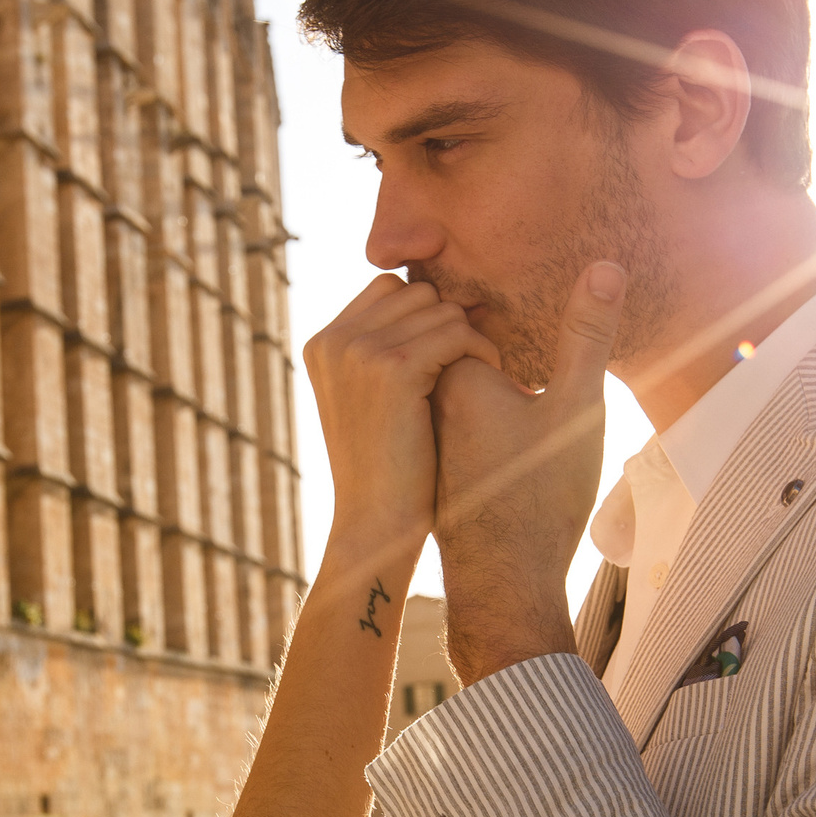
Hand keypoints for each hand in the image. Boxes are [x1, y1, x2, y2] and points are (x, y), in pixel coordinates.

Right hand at [302, 272, 500, 577]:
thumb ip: (385, 353)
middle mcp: (334, 340)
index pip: (389, 288)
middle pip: (416, 290)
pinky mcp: (393, 368)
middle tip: (475, 363)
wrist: (376, 527)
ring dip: (471, 339)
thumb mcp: (371, 404)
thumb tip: (440, 304)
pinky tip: (492, 381)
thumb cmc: (388, 472)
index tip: (453, 352)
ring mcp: (358, 352)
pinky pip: (457, 332)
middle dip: (451, 323)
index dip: (427, 315)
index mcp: (323, 344)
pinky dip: (482, 353)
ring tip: (483, 377)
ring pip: (441, 308)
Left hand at [433, 261, 622, 681]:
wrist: (504, 587)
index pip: (460, 306)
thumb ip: (588, 334)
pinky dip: (487, 410)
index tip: (524, 303)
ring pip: (459, 379)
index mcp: (451, 373)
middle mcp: (428, 399)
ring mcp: (430, 432)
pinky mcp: (440, 460)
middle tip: (534, 331)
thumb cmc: (539, 499)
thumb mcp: (576, 408)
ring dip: (492, 374)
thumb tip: (605, 264)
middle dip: (488, 331)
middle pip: (456, 339)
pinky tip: (521, 439)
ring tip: (531, 397)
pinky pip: (461, 414)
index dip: (497, 298)